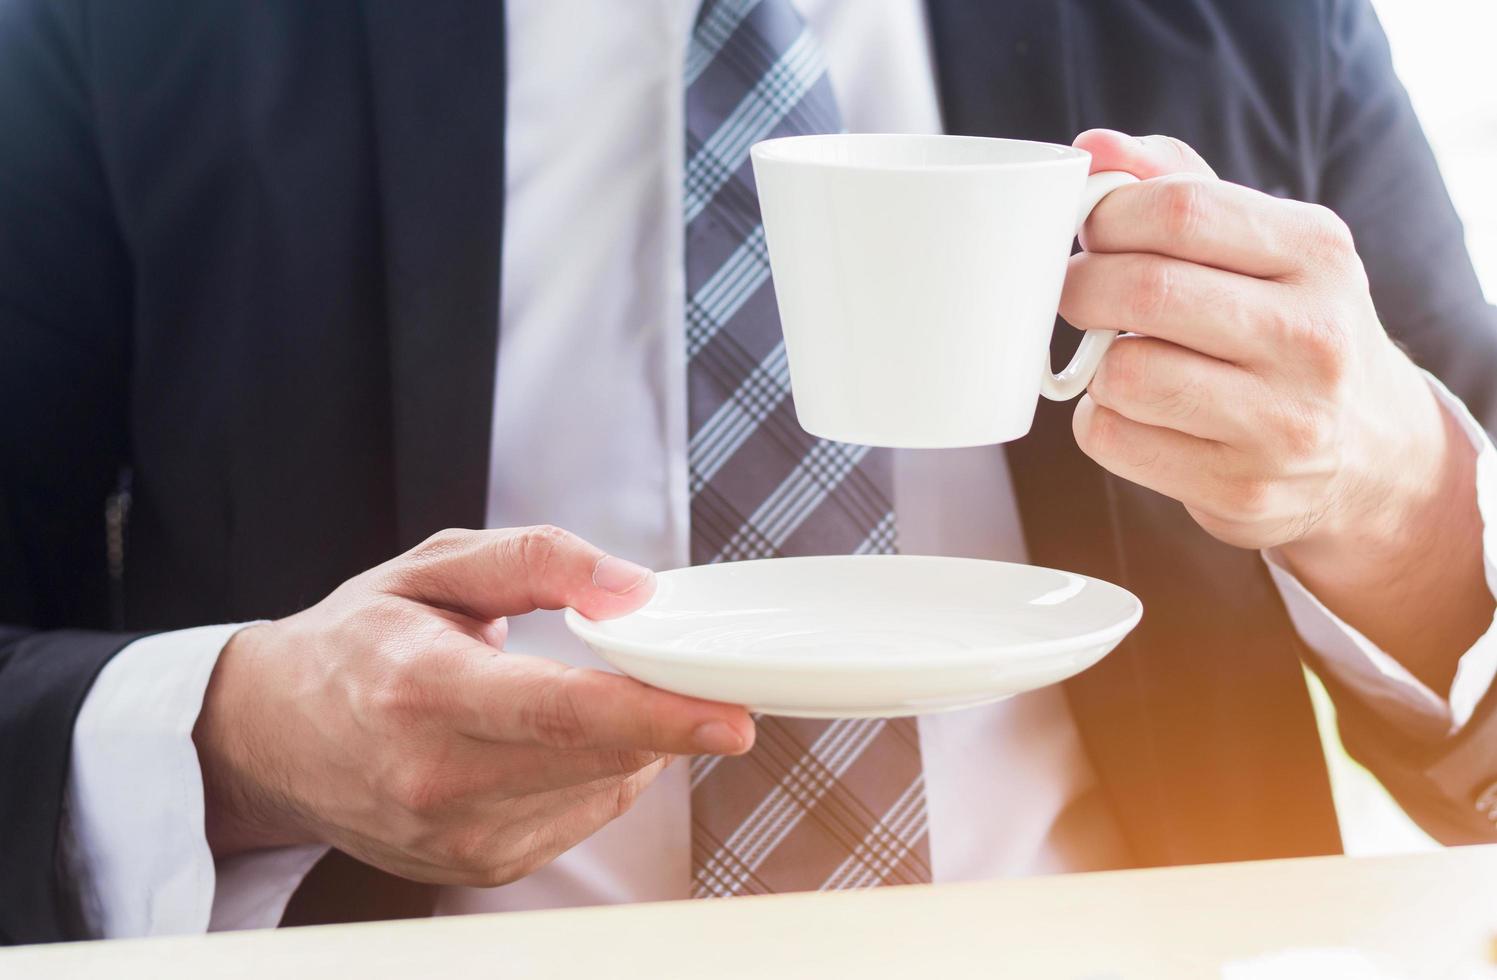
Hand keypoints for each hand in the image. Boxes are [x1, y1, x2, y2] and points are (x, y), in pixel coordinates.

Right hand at [193, 526, 753, 886]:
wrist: (272, 737)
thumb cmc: (355, 642)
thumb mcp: (434, 567)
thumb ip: (538, 561)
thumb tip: (632, 590)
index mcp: (422, 691)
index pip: (562, 714)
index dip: (657, 716)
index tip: (731, 716)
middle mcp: (436, 780)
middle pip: (599, 758)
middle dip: (666, 716)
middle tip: (686, 672)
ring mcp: (457, 839)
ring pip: (604, 790)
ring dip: (627, 740)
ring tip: (571, 694)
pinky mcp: (479, 867)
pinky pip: (584, 815)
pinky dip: (598, 773)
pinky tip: (550, 739)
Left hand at [1061, 130, 1487, 688]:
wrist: (1369, 451)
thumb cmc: (1289, 326)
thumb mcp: (1260, 240)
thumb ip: (1174, 181)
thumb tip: (1091, 148)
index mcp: (1316, 254)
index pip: (1181, 209)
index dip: (1107, 217)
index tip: (1090, 232)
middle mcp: (1311, 336)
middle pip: (1144, 292)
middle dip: (1082, 288)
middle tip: (1077, 293)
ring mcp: (1282, 422)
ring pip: (1123, 375)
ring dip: (1095, 365)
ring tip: (1120, 357)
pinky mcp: (1243, 489)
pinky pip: (1115, 440)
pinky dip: (1100, 421)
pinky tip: (1136, 411)